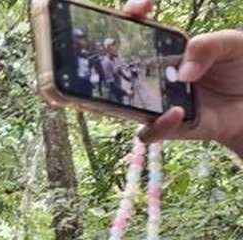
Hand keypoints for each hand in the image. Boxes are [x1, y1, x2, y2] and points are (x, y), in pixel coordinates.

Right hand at [124, 0, 242, 155]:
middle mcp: (157, 74)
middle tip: (112, 54)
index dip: (134, 13)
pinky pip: (150, 130)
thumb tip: (183, 73)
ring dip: (122, 98)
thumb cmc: (241, 69)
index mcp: (169, 48)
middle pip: (119, 66)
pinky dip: (159, 124)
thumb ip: (210, 45)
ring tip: (139, 90)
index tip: (140, 7)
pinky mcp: (168, 127)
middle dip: (106, 60)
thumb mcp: (233, 45)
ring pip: (124, 102)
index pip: (142, 28)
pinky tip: (178, 112)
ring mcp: (159, 101)